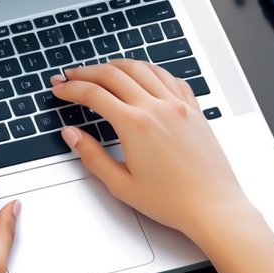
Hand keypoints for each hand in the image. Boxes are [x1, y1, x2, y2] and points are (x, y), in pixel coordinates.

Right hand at [52, 60, 252, 242]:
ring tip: (102, 70)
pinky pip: (170, 78)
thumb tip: (71, 135)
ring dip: (117, 65)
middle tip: (71, 76)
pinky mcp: (193, 110)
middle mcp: (157, 107)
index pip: (94, 94)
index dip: (71, 89)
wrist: (213, 207)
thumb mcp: (121, 185)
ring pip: (142, 68)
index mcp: (135, 125)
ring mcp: (178, 105)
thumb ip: (92, 156)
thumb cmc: (172, 201)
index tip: (60, 89)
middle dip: (87, 72)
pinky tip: (144, 75)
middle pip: (114, 74)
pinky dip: (150, 70)